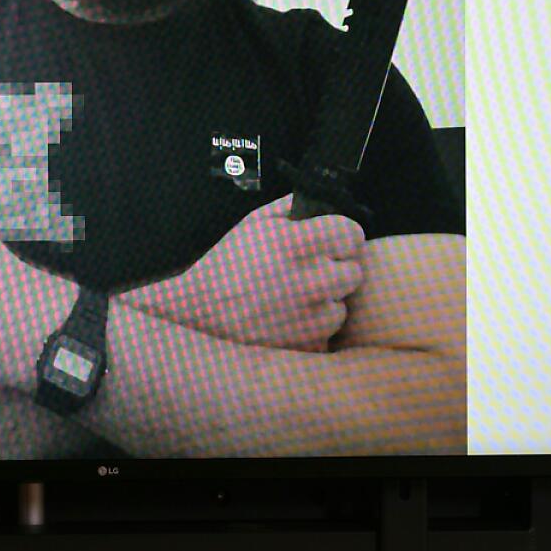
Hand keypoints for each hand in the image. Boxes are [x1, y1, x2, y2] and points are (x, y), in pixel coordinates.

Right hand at [121, 192, 364, 351]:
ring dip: (325, 303)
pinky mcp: (308, 347)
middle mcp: (307, 281)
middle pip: (354, 272)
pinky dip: (312, 330)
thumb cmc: (225, 268)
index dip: (342, 237)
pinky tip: (287, 322)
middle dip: (336, 270)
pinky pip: (326, 334)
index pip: (351, 233)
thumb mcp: (251, 225)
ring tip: (292, 301)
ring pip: (342, 307)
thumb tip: (322, 204)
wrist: (197, 316)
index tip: (332, 243)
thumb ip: (290, 208)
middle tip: (311, 274)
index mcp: (294, 244)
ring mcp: (310, 319)